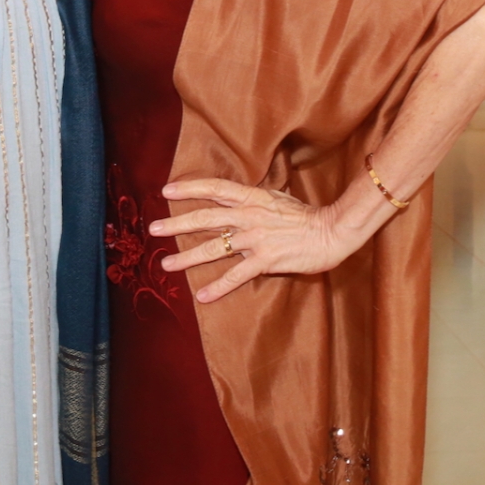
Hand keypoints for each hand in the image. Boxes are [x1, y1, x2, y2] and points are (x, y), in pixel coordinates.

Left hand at [151, 177, 353, 303]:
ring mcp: (256, 238)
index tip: (166, 191)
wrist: (331, 231)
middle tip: (153, 229)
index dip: (189, 189)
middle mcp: (249, 216)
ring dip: (187, 257)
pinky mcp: (266, 260)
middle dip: (176, 224)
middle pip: (205, 218)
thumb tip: (232, 195)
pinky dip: (218, 286)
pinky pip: (236, 275)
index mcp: (251, 197)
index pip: (214, 188)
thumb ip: (252, 198)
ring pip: (214, 248)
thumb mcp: (275, 197)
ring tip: (166, 264)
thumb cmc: (304, 215)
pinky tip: (202, 296)